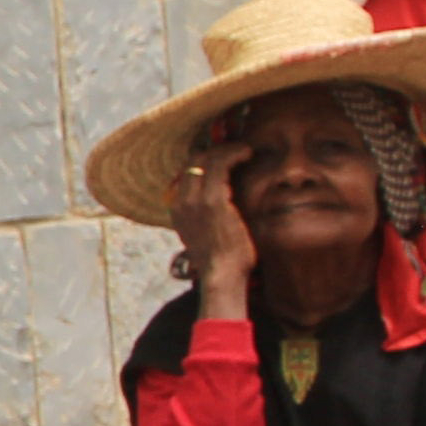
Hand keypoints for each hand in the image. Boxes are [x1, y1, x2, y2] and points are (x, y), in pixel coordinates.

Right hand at [170, 145, 255, 309]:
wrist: (222, 276)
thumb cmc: (222, 261)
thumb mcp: (206, 237)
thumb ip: (206, 220)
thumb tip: (221, 208)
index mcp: (178, 210)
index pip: (187, 173)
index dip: (206, 160)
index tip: (224, 157)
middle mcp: (182, 202)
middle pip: (194, 161)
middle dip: (216, 150)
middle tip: (236, 149)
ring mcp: (195, 200)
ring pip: (207, 159)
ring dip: (228, 150)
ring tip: (245, 150)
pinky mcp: (213, 200)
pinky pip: (222, 166)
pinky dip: (235, 155)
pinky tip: (248, 154)